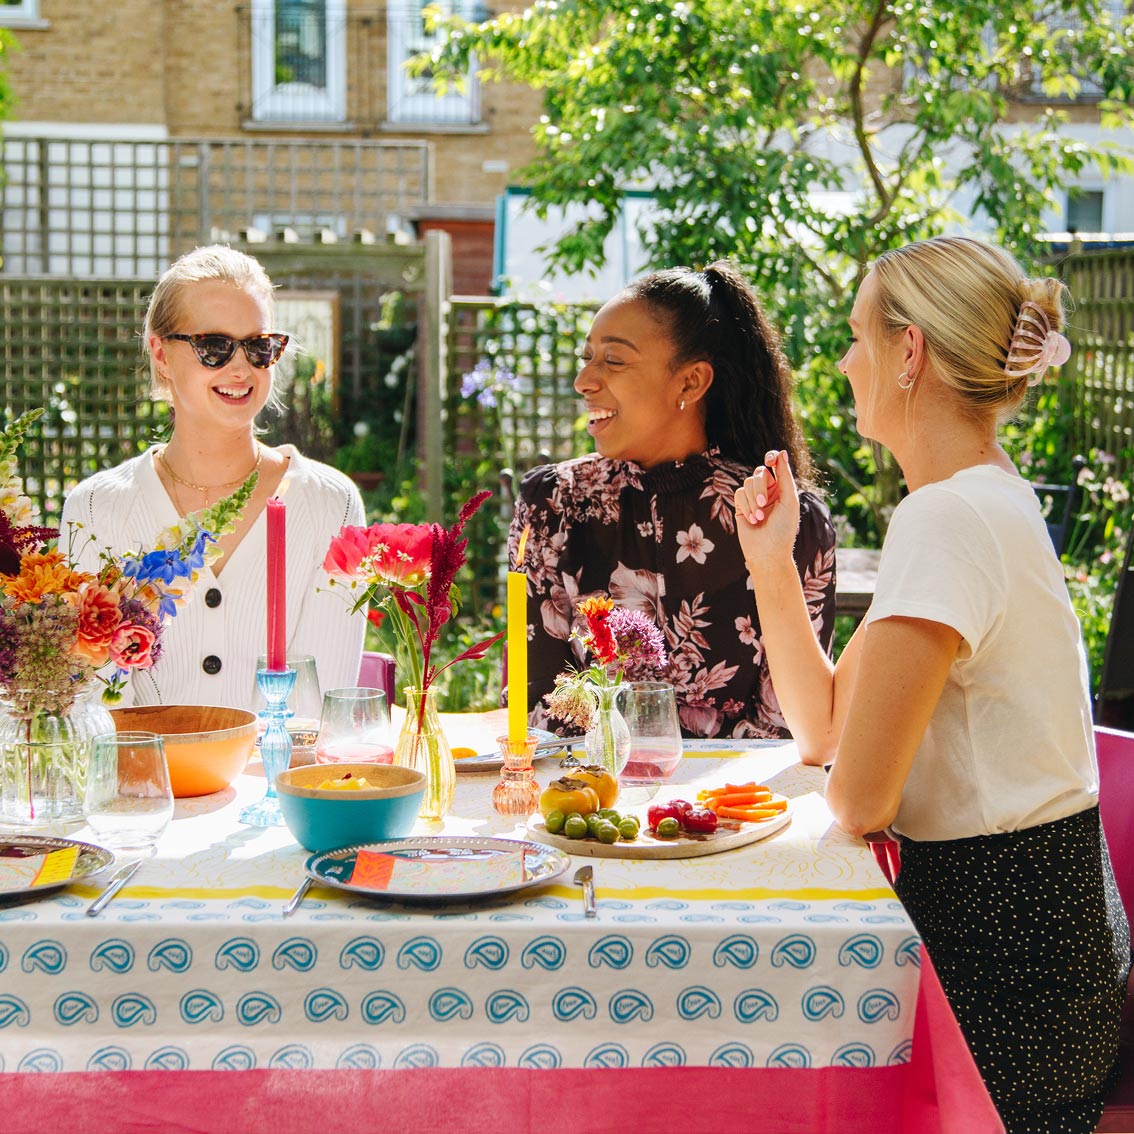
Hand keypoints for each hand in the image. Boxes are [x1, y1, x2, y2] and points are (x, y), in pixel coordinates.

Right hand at [734, 450, 799, 566]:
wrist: (768, 553)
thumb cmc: (784, 529)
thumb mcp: (789, 501)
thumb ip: (785, 476)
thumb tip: (782, 453)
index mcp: (782, 488)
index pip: (775, 465)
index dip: (772, 457)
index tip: (770, 460)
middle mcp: (768, 491)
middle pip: (759, 473)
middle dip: (760, 488)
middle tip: (764, 504)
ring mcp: (753, 498)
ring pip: (747, 483)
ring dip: (753, 500)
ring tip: (759, 518)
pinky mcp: (741, 506)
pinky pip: (739, 494)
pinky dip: (746, 506)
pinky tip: (752, 520)